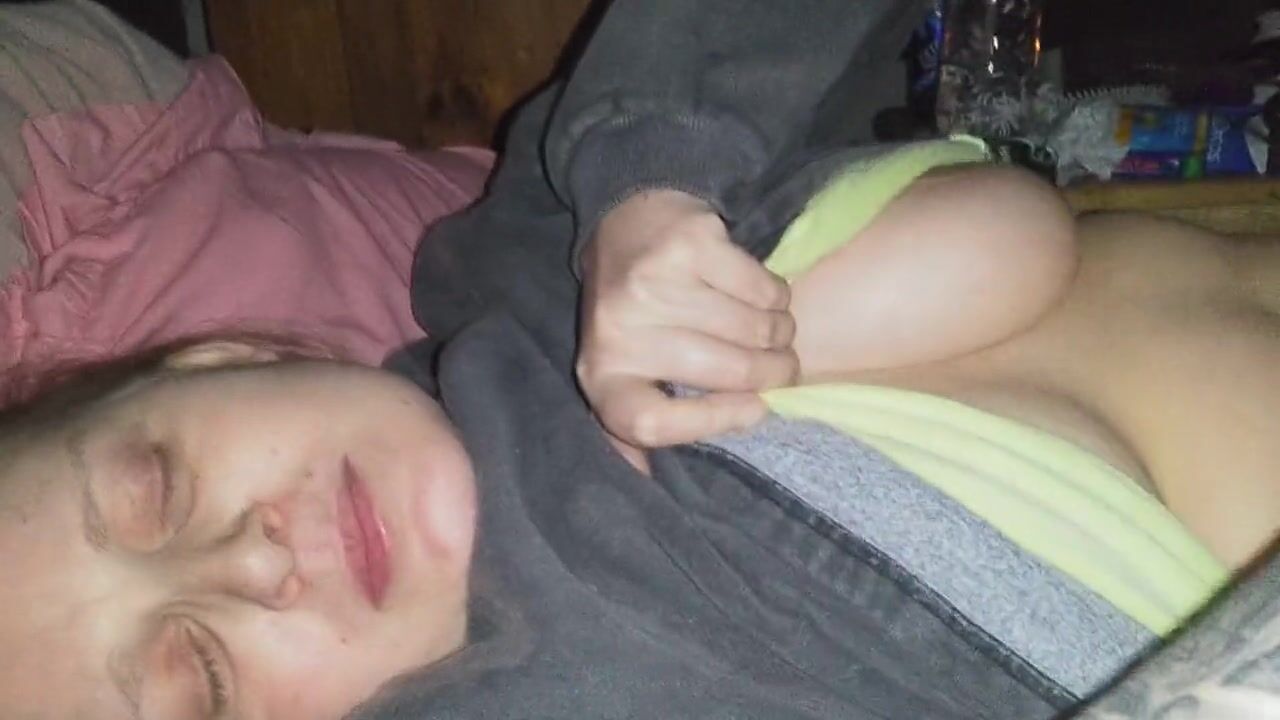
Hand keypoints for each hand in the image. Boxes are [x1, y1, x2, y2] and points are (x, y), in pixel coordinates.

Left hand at [577, 189, 797, 457]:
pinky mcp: (689, 244)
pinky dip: (777, 297)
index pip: (654, 424)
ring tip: (776, 333)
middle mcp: (618, 330)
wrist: (626, 225)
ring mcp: (653, 283)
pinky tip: (765, 297)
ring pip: (754, 330)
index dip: (714, 424)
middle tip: (785, 368)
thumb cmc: (636, 317)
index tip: (754, 410)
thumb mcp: (621, 374)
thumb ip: (635, 426)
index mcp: (601, 376)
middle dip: (775, 374)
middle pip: (727, 375)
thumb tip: (646, 482)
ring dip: (781, 335)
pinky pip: (762, 288)